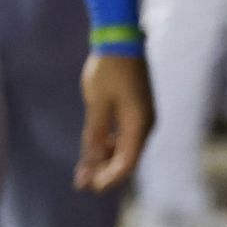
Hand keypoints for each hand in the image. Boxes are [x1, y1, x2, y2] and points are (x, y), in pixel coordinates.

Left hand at [75, 53, 154, 191]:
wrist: (121, 38)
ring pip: (126, 147)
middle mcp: (145, 123)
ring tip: (83, 168)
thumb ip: (94, 138)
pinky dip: (110, 144)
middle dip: (105, 172)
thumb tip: (89, 168)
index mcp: (139, 124)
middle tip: (80, 182)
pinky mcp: (137, 108)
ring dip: (106, 159)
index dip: (108, 179)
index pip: (126, 164)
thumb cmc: (108, 71)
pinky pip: (126, 134)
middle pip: (128, 158)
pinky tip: (94, 147)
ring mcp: (143, 115)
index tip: (87, 187)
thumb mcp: (97, 105)